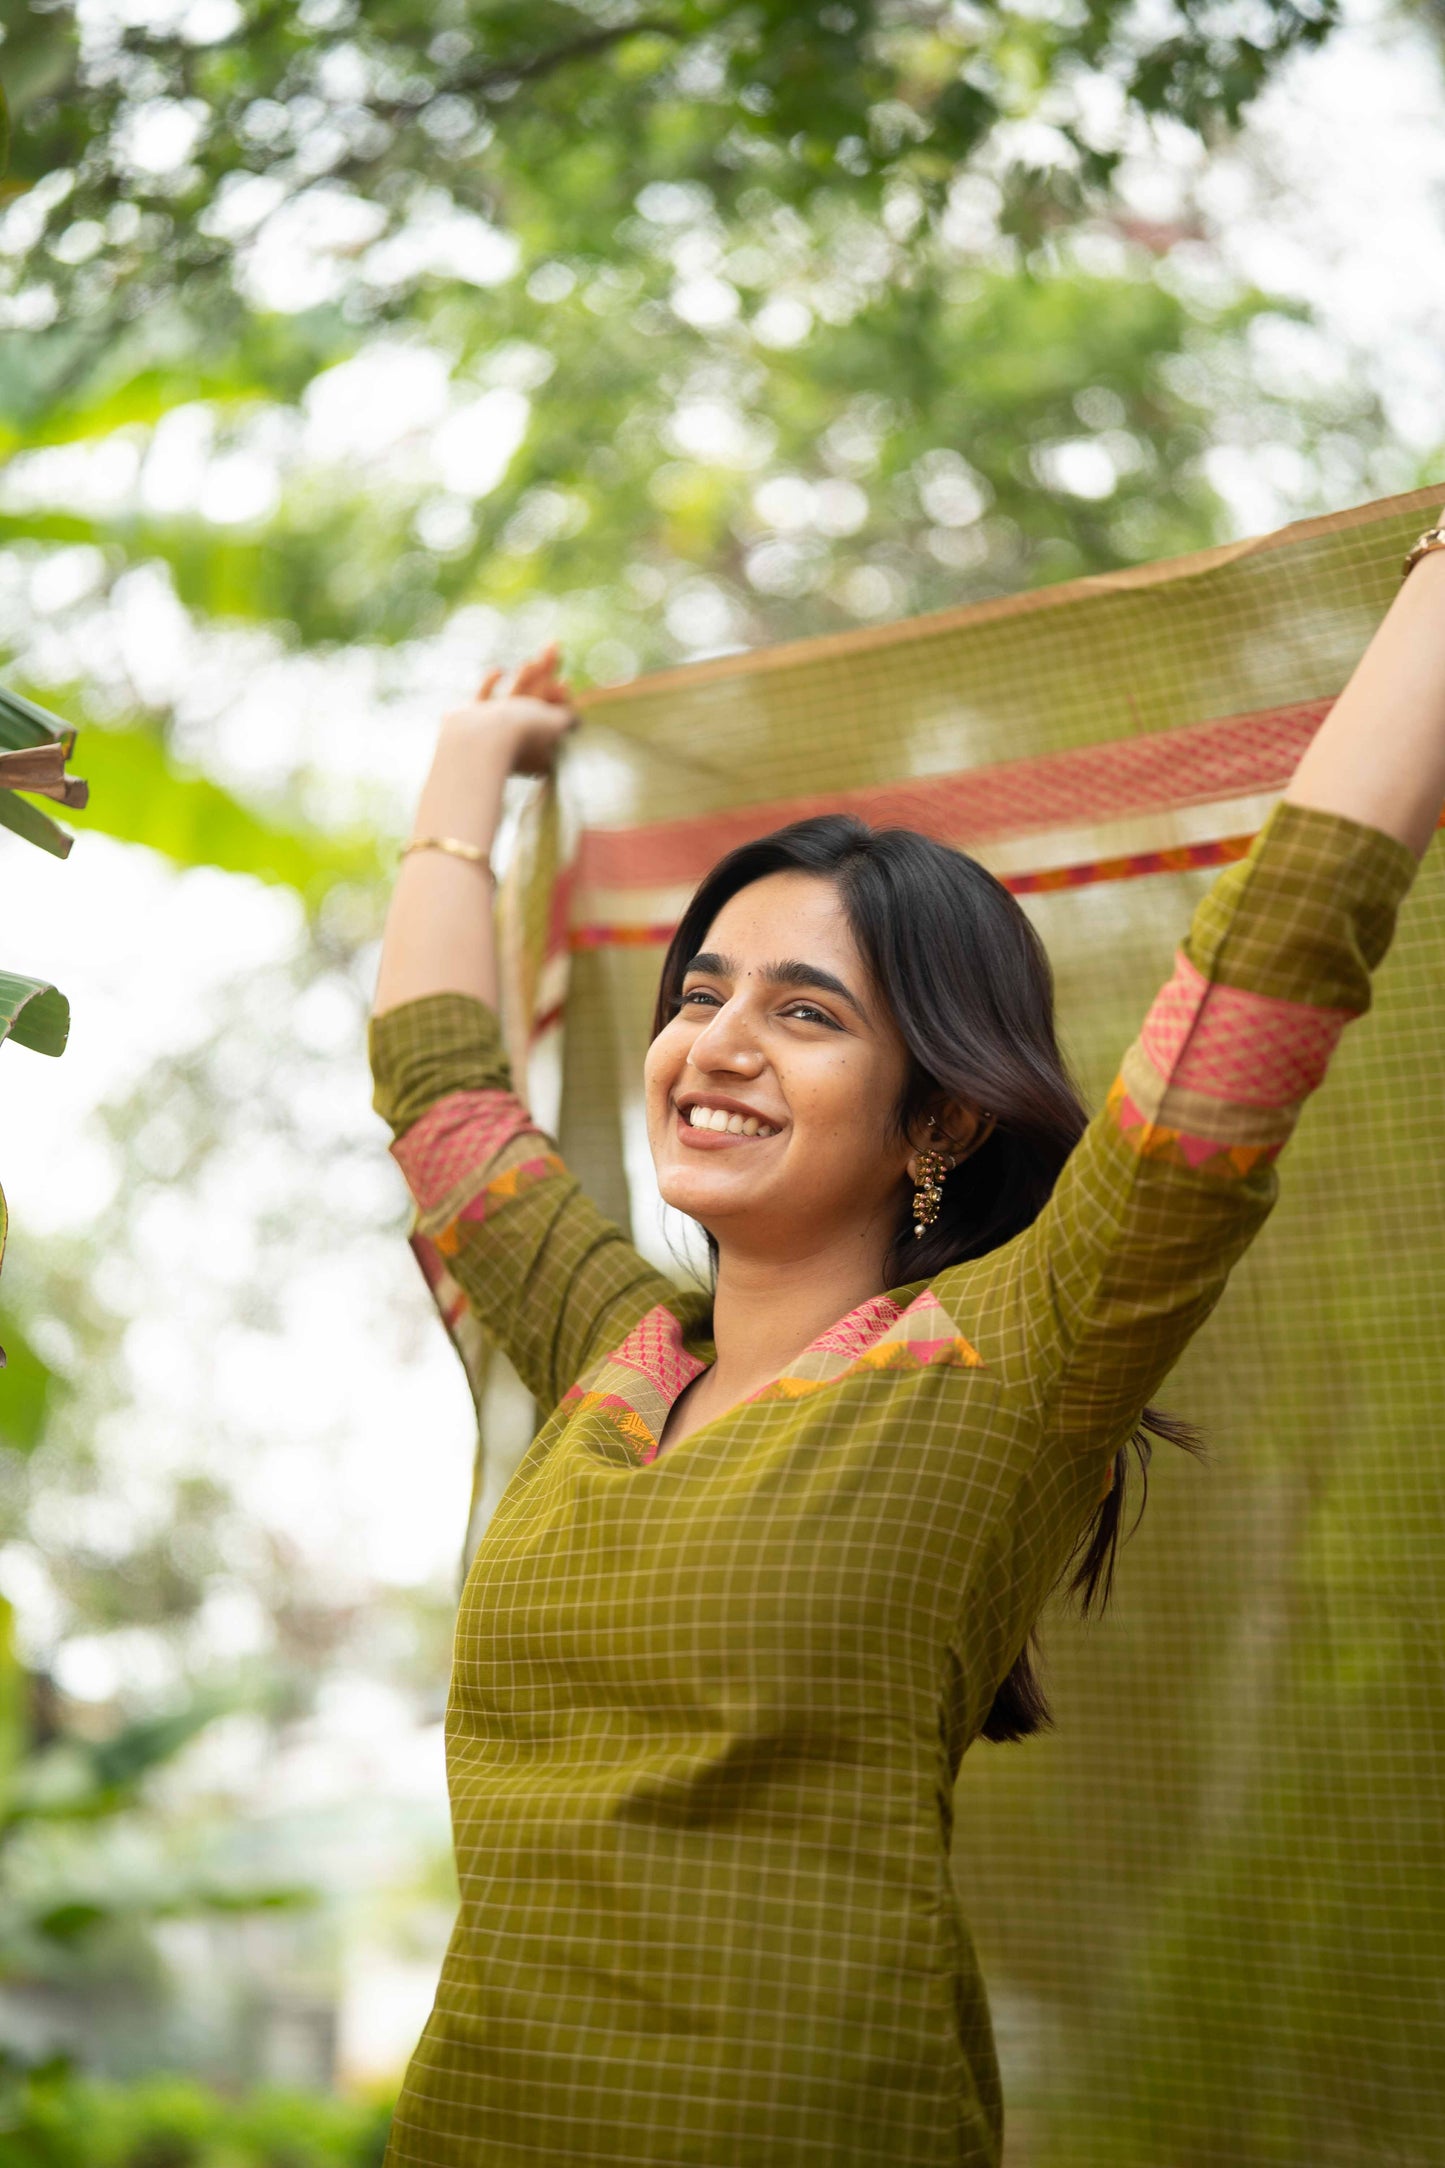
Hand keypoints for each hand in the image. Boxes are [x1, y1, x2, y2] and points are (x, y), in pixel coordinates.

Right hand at [440, 641, 579, 777]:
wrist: (478, 738)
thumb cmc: (522, 732)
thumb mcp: (556, 723)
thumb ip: (567, 720)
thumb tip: (577, 721)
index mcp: (539, 755)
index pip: (553, 722)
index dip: (560, 700)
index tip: (564, 682)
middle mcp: (515, 746)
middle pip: (535, 706)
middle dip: (546, 677)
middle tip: (553, 647)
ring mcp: (491, 733)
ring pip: (512, 700)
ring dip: (525, 678)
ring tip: (532, 660)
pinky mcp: (470, 722)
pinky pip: (483, 700)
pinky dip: (491, 684)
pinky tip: (499, 669)